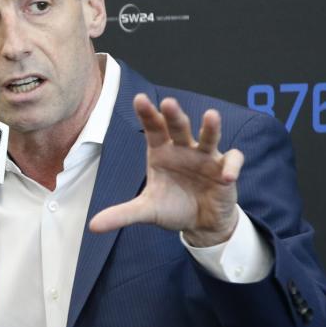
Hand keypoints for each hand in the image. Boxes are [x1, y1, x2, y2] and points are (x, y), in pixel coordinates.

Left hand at [89, 95, 242, 246]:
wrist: (200, 223)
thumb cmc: (172, 207)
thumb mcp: (146, 211)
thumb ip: (122, 214)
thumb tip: (93, 226)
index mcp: (161, 152)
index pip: (153, 129)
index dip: (147, 114)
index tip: (139, 100)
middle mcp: (183, 149)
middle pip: (179, 127)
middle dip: (174, 115)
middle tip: (168, 103)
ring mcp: (206, 157)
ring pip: (209, 136)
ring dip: (210, 127)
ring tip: (210, 116)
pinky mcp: (225, 169)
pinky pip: (232, 161)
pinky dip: (231, 166)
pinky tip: (226, 176)